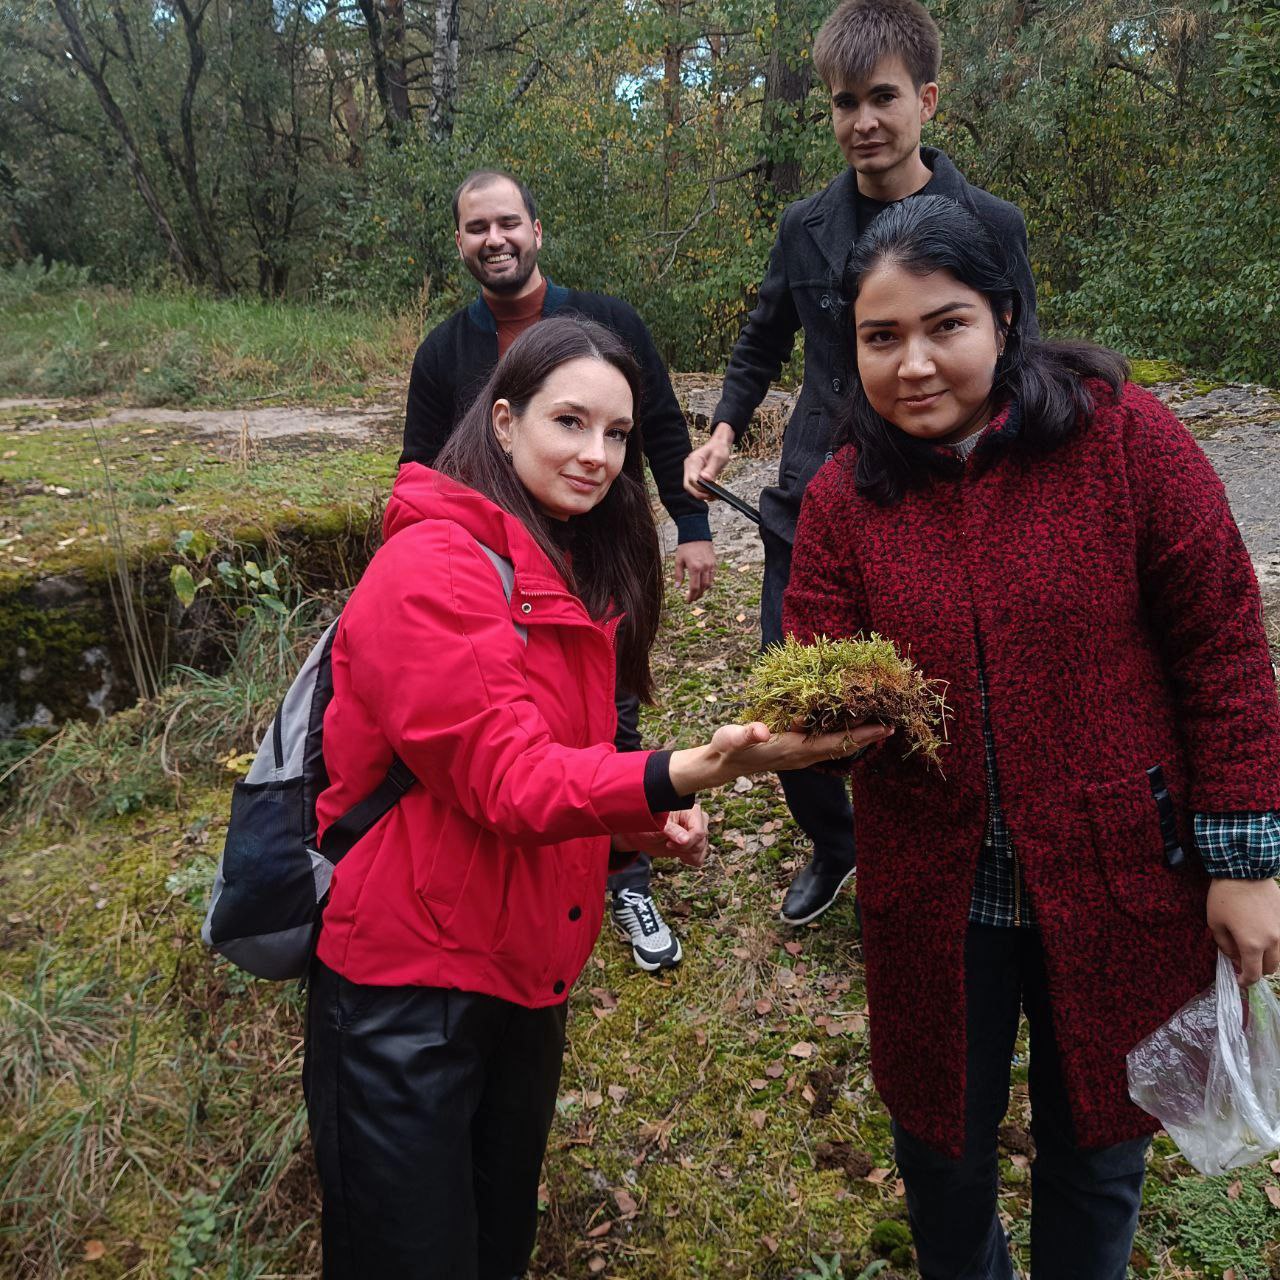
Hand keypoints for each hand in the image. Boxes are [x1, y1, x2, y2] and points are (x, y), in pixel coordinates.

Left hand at [618, 805, 708, 867]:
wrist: (643, 833)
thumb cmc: (649, 824)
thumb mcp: (657, 826)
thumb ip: (672, 830)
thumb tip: (685, 840)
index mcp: (691, 811)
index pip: (698, 831)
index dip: (686, 842)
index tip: (669, 844)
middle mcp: (698, 820)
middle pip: (701, 842)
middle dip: (684, 848)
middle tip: (668, 845)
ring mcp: (698, 832)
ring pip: (701, 850)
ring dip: (686, 854)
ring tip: (671, 847)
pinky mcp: (695, 843)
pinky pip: (700, 857)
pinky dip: (689, 859)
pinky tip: (679, 854)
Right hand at [668, 720, 894, 794]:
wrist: (721, 765)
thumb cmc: (727, 749)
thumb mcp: (732, 738)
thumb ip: (746, 733)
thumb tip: (762, 731)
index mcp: (793, 750)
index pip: (835, 743)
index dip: (861, 736)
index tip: (886, 727)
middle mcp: (803, 755)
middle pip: (844, 746)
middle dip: (869, 736)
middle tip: (894, 721)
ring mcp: (801, 755)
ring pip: (837, 746)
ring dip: (858, 735)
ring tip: (878, 721)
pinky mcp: (797, 751)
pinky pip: (827, 743)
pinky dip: (842, 733)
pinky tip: (848, 722)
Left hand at [674, 540, 715, 602]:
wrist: (696, 534)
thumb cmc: (685, 547)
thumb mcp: (678, 560)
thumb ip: (678, 575)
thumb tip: (678, 587)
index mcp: (694, 568)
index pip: (694, 587)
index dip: (691, 596)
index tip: (688, 601)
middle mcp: (704, 568)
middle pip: (703, 588)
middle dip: (698, 595)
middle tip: (692, 599)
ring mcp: (710, 566)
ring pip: (709, 583)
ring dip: (703, 590)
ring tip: (697, 593)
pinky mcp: (714, 563)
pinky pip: (712, 577)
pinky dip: (707, 582)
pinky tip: (702, 584)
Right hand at [682, 423, 734, 499]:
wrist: (718, 444)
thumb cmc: (719, 448)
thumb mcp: (719, 457)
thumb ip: (712, 469)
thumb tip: (706, 479)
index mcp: (694, 461)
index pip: (692, 479)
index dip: (700, 488)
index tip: (711, 492)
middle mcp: (689, 466)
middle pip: (688, 485)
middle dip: (699, 494)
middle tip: (712, 497)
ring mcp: (690, 470)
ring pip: (690, 487)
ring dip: (700, 494)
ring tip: (713, 496)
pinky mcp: (694, 474)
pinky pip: (694, 486)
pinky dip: (701, 491)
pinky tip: (711, 493)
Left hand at [1207, 876, 1279, 986]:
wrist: (1244, 870)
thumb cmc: (1224, 897)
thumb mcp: (1215, 924)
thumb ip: (1225, 946)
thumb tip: (1235, 958)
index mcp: (1252, 945)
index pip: (1253, 974)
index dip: (1245, 981)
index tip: (1238, 980)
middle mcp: (1272, 941)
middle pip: (1271, 968)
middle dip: (1257, 970)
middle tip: (1243, 964)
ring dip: (1267, 959)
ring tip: (1252, 950)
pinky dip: (1273, 944)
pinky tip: (1259, 934)